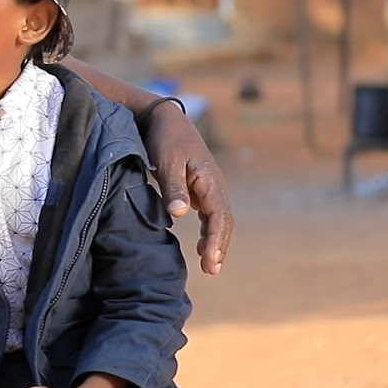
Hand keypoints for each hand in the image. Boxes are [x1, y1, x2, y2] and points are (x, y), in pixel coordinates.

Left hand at [146, 102, 233, 274]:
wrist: (163, 118)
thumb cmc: (164, 138)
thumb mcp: (166, 161)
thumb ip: (173, 186)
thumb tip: (180, 213)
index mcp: (210, 178)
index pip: (219, 215)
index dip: (216, 239)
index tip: (210, 260)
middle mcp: (214, 184)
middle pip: (224, 220)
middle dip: (220, 245)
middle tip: (210, 270)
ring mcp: (208, 186)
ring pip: (218, 218)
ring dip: (216, 240)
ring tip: (209, 264)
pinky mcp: (199, 187)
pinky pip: (210, 213)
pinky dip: (209, 231)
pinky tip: (202, 246)